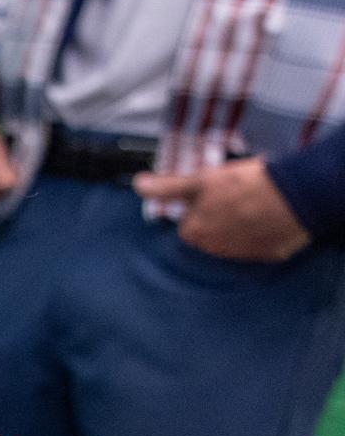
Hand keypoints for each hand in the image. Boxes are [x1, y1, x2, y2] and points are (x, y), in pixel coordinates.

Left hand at [133, 159, 311, 262]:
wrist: (295, 195)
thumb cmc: (245, 186)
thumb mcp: (200, 180)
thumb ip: (168, 186)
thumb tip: (139, 185)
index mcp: (195, 232)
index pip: (188, 224)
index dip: (200, 208)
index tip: (215, 196)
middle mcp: (215, 249)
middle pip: (210, 234)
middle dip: (219, 218)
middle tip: (237, 197)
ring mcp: (243, 254)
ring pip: (234, 240)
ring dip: (240, 226)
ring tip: (255, 204)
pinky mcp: (268, 255)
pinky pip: (260, 244)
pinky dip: (263, 233)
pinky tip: (270, 216)